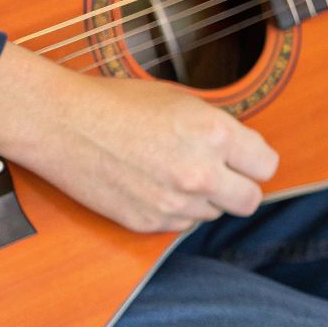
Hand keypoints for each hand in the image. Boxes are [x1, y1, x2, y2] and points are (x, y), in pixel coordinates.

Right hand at [0, 45, 278, 233]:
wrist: (60, 123)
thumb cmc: (117, 103)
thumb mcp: (183, 102)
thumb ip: (219, 130)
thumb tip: (243, 151)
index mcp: (215, 134)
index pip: (267, 166)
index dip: (255, 160)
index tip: (244, 158)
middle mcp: (200, 173)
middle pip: (250, 200)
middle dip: (239, 187)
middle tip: (221, 174)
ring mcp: (174, 202)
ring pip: (213, 214)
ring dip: (203, 200)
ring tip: (173, 172)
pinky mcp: (148, 223)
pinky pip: (180, 224)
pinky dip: (174, 211)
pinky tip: (152, 185)